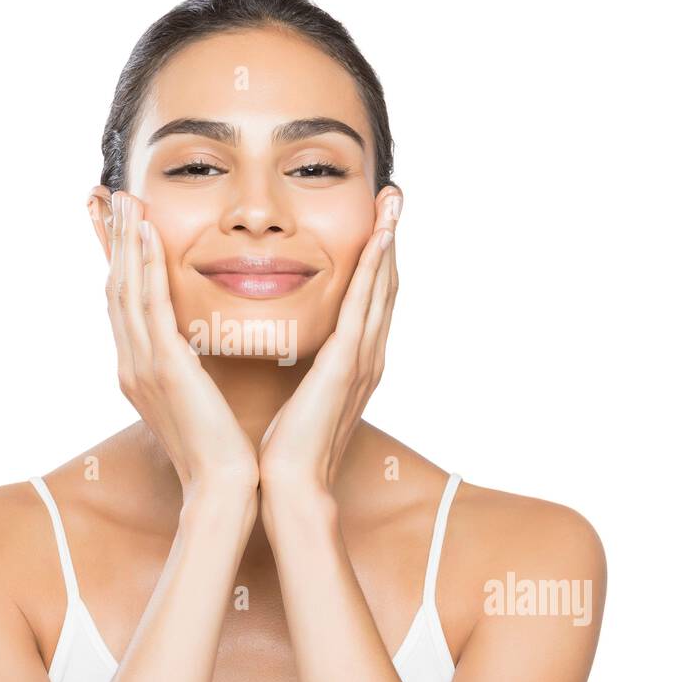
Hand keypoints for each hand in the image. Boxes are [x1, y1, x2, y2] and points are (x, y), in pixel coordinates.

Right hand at [99, 190, 258, 492]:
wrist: (223, 486)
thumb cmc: (221, 447)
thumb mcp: (197, 398)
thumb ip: (189, 367)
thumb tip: (196, 344)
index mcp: (139, 370)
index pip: (123, 304)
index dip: (118, 261)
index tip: (119, 224)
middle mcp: (131, 364)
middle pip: (114, 289)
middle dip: (112, 241)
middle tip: (109, 196)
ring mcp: (143, 365)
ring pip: (126, 290)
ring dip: (125, 241)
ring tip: (126, 201)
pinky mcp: (164, 367)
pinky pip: (150, 307)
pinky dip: (146, 268)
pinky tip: (148, 235)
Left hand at [258, 192, 400, 495]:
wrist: (289, 486)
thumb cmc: (285, 448)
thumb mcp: (297, 397)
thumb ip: (302, 370)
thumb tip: (289, 351)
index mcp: (354, 363)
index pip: (369, 300)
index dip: (377, 259)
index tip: (378, 221)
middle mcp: (367, 356)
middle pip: (385, 285)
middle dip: (392, 239)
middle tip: (395, 195)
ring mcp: (362, 359)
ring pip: (381, 287)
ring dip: (389, 240)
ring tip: (394, 199)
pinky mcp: (348, 364)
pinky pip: (364, 305)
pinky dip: (375, 268)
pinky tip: (380, 235)